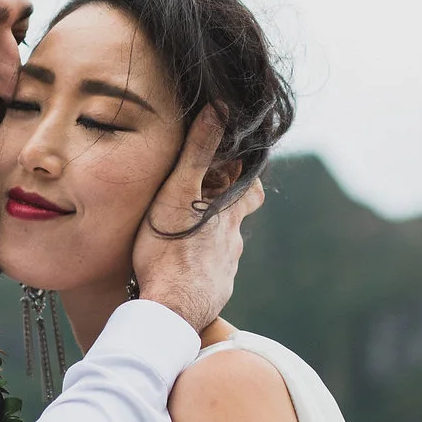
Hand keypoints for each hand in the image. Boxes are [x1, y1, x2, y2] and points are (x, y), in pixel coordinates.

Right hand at [130, 109, 263, 333]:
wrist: (169, 311)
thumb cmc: (170, 251)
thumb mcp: (178, 193)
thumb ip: (198, 153)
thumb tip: (219, 110)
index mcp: (228, 217)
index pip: (252, 192)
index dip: (245, 179)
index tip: (231, 171)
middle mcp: (232, 244)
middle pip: (236, 222)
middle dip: (220, 212)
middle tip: (198, 204)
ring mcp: (224, 272)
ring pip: (221, 251)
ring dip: (206, 243)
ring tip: (179, 239)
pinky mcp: (212, 295)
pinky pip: (208, 278)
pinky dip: (197, 271)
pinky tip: (178, 272)